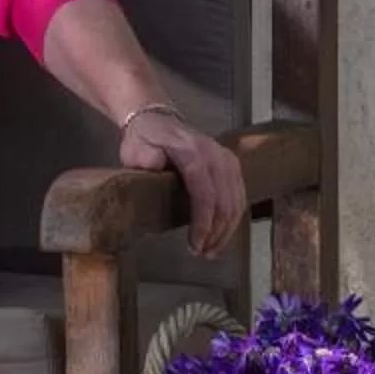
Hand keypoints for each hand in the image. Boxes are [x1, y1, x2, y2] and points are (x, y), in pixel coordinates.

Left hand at [118, 107, 244, 257]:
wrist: (158, 119)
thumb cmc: (144, 138)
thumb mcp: (135, 146)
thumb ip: (143, 156)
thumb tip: (154, 165)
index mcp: (193, 151)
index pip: (205, 194)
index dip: (203, 223)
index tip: (195, 245)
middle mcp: (216, 155)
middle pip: (225, 202)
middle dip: (216, 233)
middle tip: (202, 254)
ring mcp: (228, 160)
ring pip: (236, 202)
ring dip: (226, 231)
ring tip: (210, 250)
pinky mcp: (232, 166)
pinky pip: (239, 197)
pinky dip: (232, 219)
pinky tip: (221, 235)